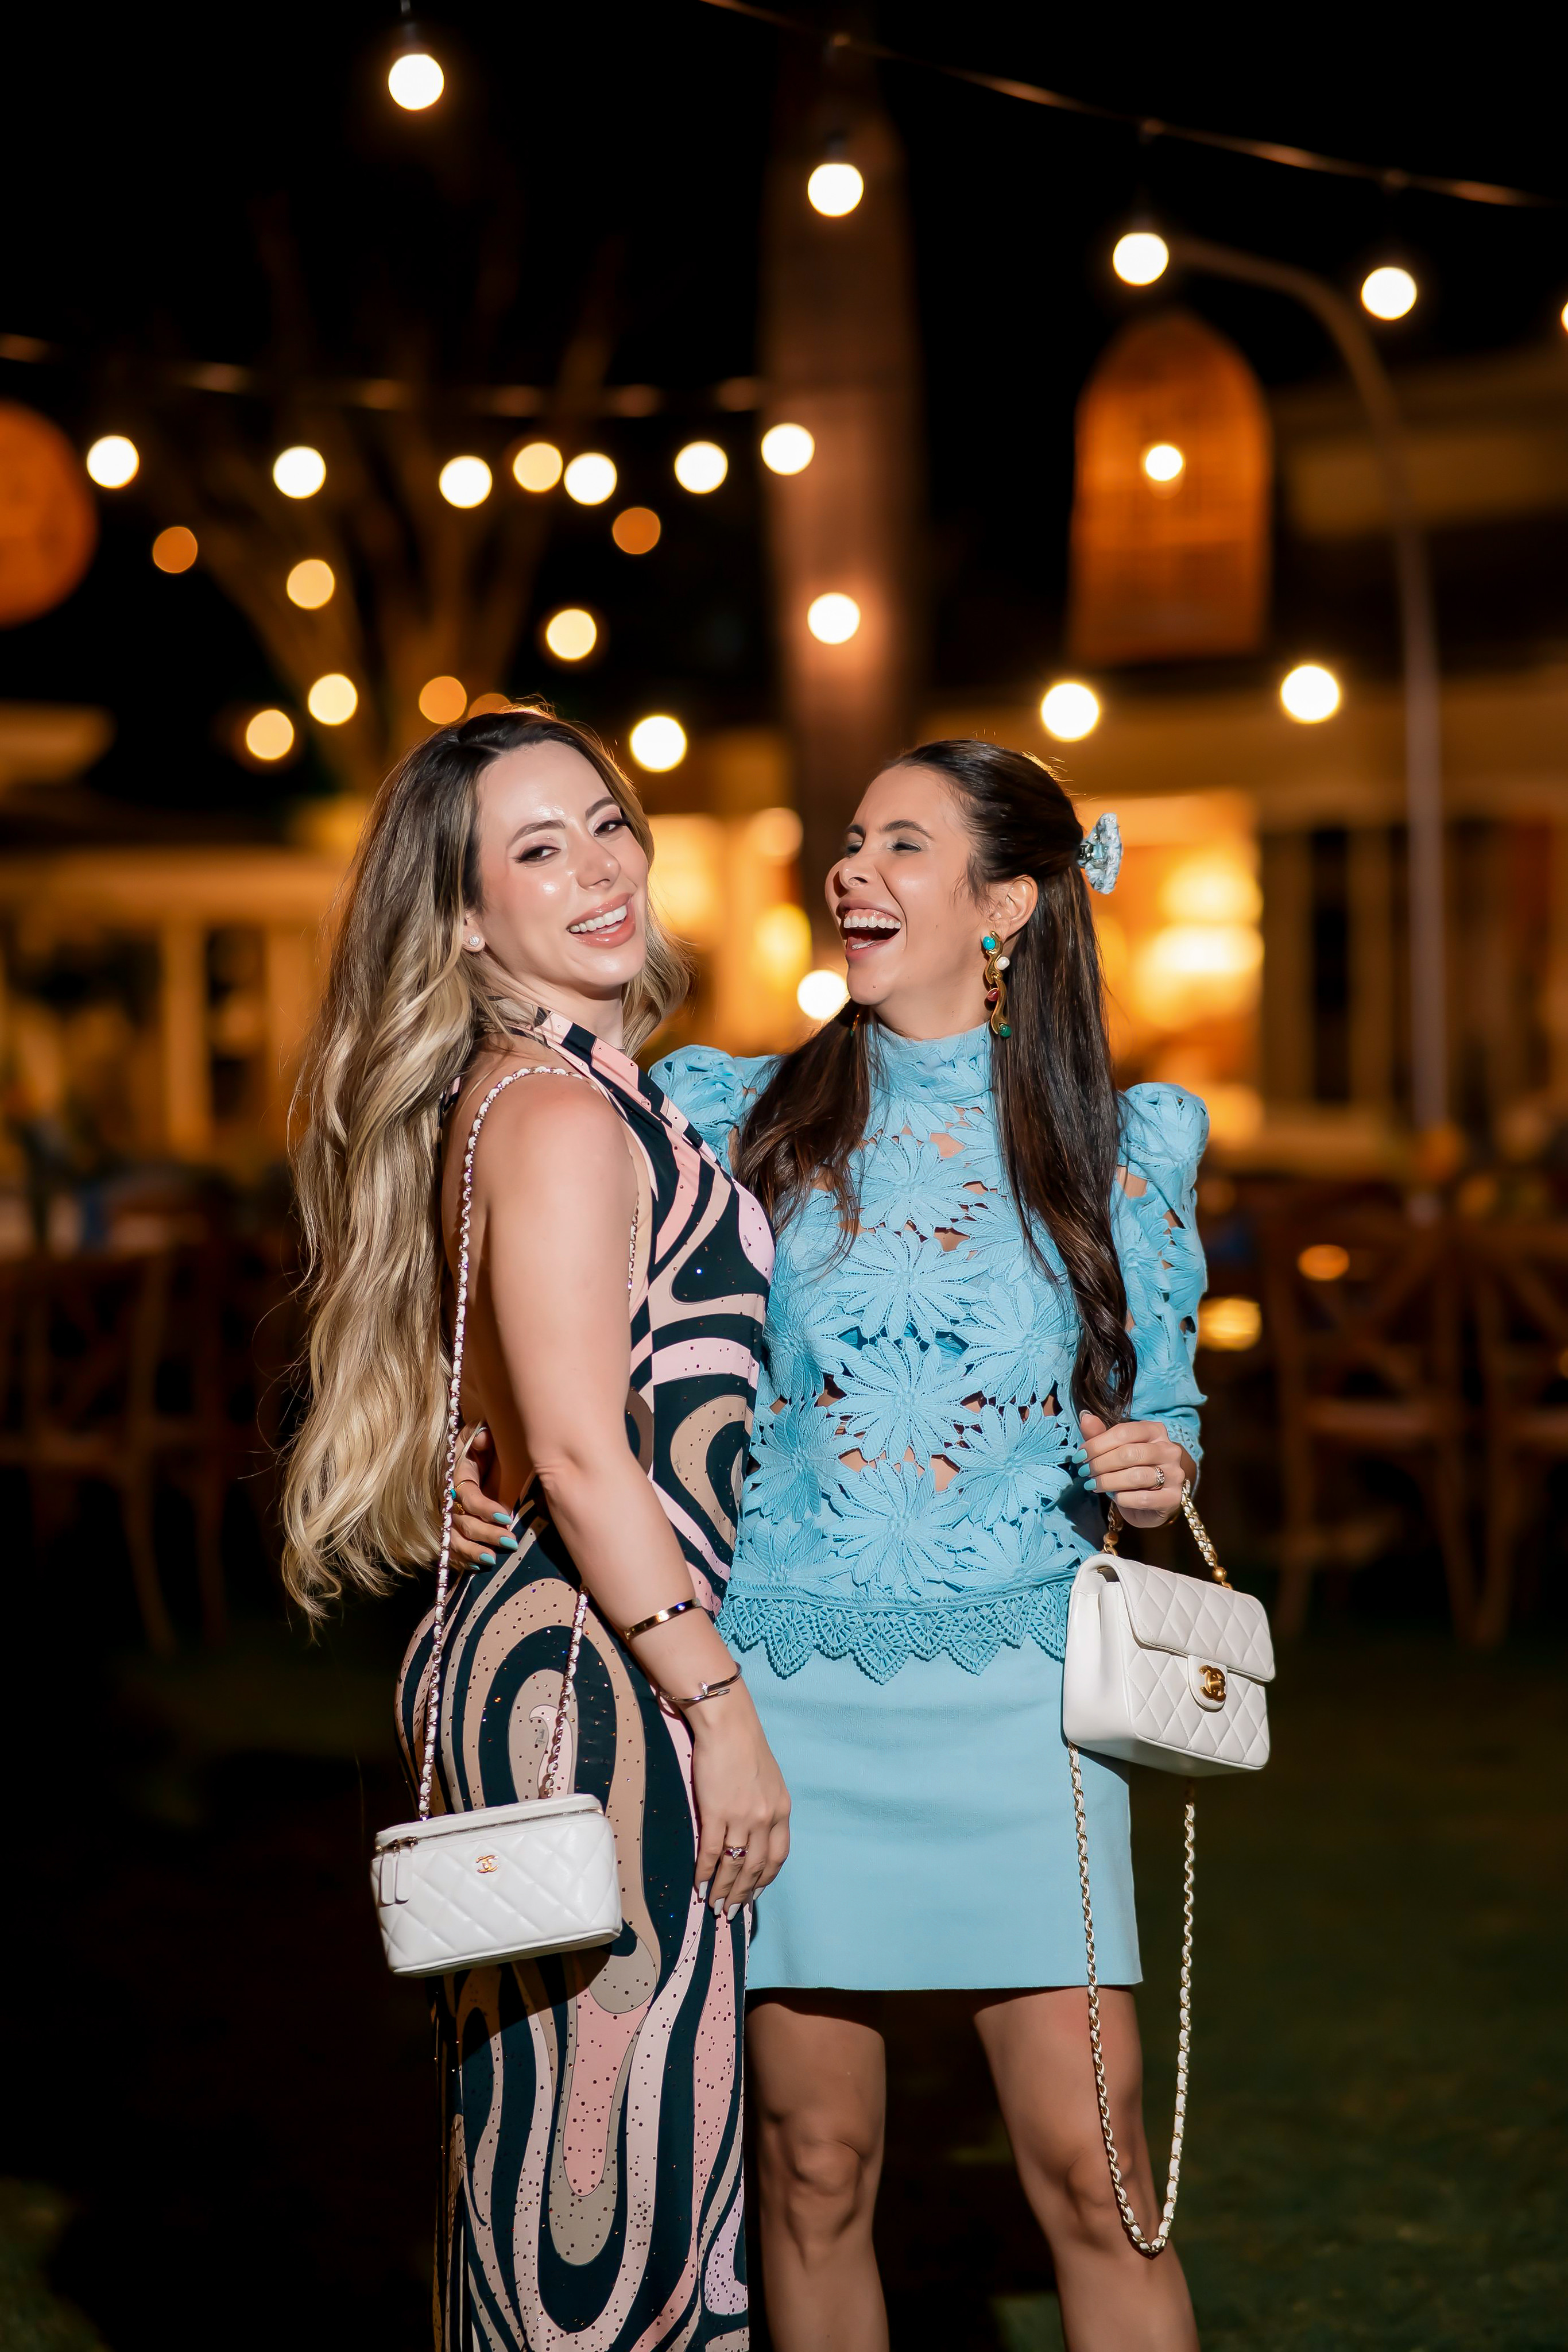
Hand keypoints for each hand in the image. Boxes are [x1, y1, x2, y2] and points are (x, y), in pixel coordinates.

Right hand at [447, 1423, 521, 1570]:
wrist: (475, 1447)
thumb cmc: (482, 1441)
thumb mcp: (480, 1431)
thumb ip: (481, 1434)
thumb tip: (483, 1439)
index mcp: (456, 1476)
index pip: (468, 1498)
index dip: (485, 1509)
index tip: (507, 1517)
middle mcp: (448, 1498)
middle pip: (462, 1523)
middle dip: (485, 1534)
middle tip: (510, 1542)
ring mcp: (449, 1515)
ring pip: (454, 1539)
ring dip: (472, 1551)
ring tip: (492, 1559)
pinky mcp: (452, 1526)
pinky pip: (452, 1546)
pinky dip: (463, 1558)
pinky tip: (478, 1566)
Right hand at [687, 1681, 790, 1919]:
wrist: (727, 1724)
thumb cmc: (745, 1747)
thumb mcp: (769, 1780)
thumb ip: (766, 1808)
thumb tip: (754, 1835)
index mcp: (781, 1810)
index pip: (778, 1857)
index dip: (765, 1880)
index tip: (754, 1895)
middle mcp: (765, 1818)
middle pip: (756, 1868)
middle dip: (743, 1894)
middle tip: (730, 1912)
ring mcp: (741, 1817)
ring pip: (734, 1866)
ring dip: (724, 1890)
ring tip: (714, 1906)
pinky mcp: (716, 1813)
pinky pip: (712, 1853)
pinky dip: (705, 1873)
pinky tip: (699, 1885)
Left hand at [1078, 1412, 1192, 1529]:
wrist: (1153, 1501)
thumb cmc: (1132, 1470)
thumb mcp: (1115, 1450)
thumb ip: (1100, 1435)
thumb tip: (1085, 1417)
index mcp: (1155, 1431)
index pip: (1124, 1432)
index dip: (1097, 1444)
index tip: (1080, 1455)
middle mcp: (1169, 1449)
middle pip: (1128, 1454)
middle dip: (1100, 1464)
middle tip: (1085, 1472)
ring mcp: (1175, 1474)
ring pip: (1136, 1476)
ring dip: (1108, 1482)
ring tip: (1094, 1484)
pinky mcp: (1173, 1498)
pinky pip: (1143, 1498)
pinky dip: (1123, 1498)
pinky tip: (1115, 1497)